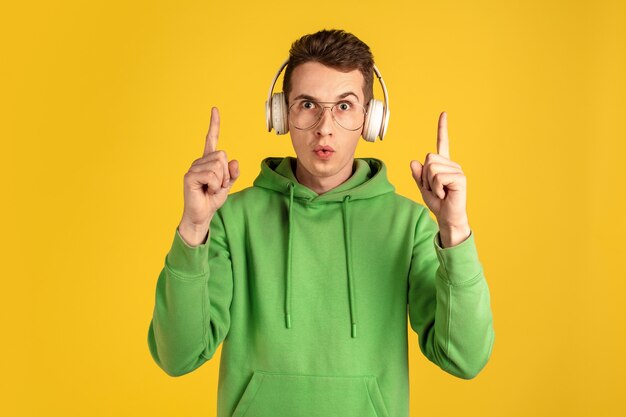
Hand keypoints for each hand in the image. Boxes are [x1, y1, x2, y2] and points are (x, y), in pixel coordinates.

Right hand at [181, 107, 239, 228]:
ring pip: (218, 166)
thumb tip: (234, 162)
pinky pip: (212, 175)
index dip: (214, 124)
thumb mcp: (228, 185)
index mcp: (208, 160)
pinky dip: (215, 185)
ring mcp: (193, 167)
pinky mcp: (190, 176)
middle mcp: (200, 161)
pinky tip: (206, 190)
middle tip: (218, 185)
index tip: (215, 109)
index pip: (211, 139)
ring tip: (211, 188)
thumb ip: (233, 173)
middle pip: (222, 155)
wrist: (202, 214)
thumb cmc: (212, 199)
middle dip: (226, 173)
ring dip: (221, 181)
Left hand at [410, 112, 469, 244]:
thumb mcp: (423, 188)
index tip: (443, 113)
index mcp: (444, 164)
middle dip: (425, 176)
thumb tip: (413, 161)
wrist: (447, 217)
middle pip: (428, 159)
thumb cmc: (438, 203)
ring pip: (431, 168)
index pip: (442, 143)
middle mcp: (452, 164)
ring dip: (431, 184)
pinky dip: (437, 188)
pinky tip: (446, 194)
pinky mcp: (460, 178)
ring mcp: (457, 170)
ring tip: (441, 192)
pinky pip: (438, 177)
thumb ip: (418, 175)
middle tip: (435, 189)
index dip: (442, 128)